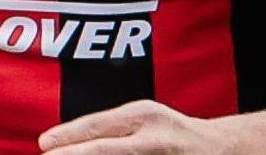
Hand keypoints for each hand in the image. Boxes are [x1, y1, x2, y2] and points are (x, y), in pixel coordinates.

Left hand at [39, 100, 234, 153]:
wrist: (221, 148)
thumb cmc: (171, 131)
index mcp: (145, 114)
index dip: (69, 135)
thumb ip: (112, 128)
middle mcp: (154, 137)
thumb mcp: (144, 118)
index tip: (44, 143)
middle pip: (105, 150)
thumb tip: (67, 140)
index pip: (99, 126)